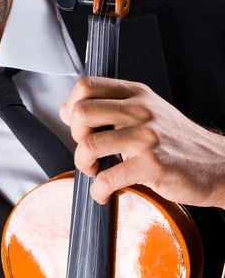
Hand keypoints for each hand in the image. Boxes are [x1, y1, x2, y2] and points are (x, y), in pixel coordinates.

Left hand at [60, 76, 224, 207]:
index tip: (77, 125)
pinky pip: (108, 177)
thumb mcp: (146, 111)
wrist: (218, 164)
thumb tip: (67, 109)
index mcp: (136, 93)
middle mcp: (140, 110)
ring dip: (82, 164)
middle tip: (87, 150)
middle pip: (81, 112)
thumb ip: (109, 106)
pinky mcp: (152, 165)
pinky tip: (103, 192)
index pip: (86, 85)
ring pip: (89, 145)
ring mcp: (147, 137)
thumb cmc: (178, 140)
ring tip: (94, 171)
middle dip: (75, 136)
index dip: (72, 105)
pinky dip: (97, 190)